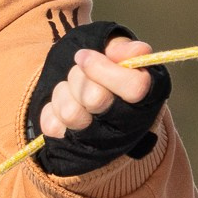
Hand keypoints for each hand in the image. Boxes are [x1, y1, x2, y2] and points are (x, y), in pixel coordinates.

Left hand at [25, 20, 170, 176]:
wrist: (87, 97)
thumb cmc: (105, 71)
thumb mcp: (115, 53)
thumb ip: (124, 49)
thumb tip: (138, 51)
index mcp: (147, 98)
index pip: (135, 87)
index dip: (103, 69)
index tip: (83, 57)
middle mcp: (128, 124)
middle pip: (95, 98)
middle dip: (78, 77)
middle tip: (79, 72)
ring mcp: (101, 141)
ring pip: (71, 113)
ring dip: (63, 93)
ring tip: (71, 90)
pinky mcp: (72, 149)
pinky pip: (52, 125)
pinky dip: (51, 109)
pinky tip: (63, 106)